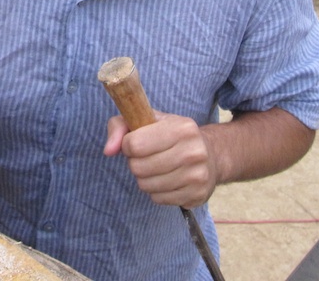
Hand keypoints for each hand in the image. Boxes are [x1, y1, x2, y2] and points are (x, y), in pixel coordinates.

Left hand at [104, 111, 218, 208]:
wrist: (210, 154)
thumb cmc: (171, 134)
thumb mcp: (147, 120)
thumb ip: (120, 127)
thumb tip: (108, 150)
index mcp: (182, 128)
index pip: (135, 144)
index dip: (128, 145)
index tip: (136, 142)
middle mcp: (193, 151)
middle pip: (139, 167)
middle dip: (136, 163)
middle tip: (146, 157)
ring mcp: (197, 176)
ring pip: (147, 185)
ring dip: (145, 178)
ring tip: (156, 168)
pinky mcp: (196, 195)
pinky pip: (158, 199)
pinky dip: (156, 191)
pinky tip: (166, 179)